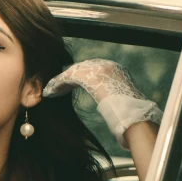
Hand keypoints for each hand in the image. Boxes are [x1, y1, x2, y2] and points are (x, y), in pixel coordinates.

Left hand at [42, 59, 161, 148]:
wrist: (132, 115)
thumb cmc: (129, 115)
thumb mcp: (123, 101)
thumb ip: (115, 98)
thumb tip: (113, 107)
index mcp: (116, 70)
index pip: (93, 70)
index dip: (79, 77)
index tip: (69, 84)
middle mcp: (107, 65)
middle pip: (81, 68)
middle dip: (67, 78)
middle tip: (55, 87)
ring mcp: (98, 68)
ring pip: (73, 72)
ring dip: (59, 82)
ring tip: (49, 91)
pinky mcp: (88, 76)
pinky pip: (68, 78)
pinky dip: (57, 84)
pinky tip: (49, 92)